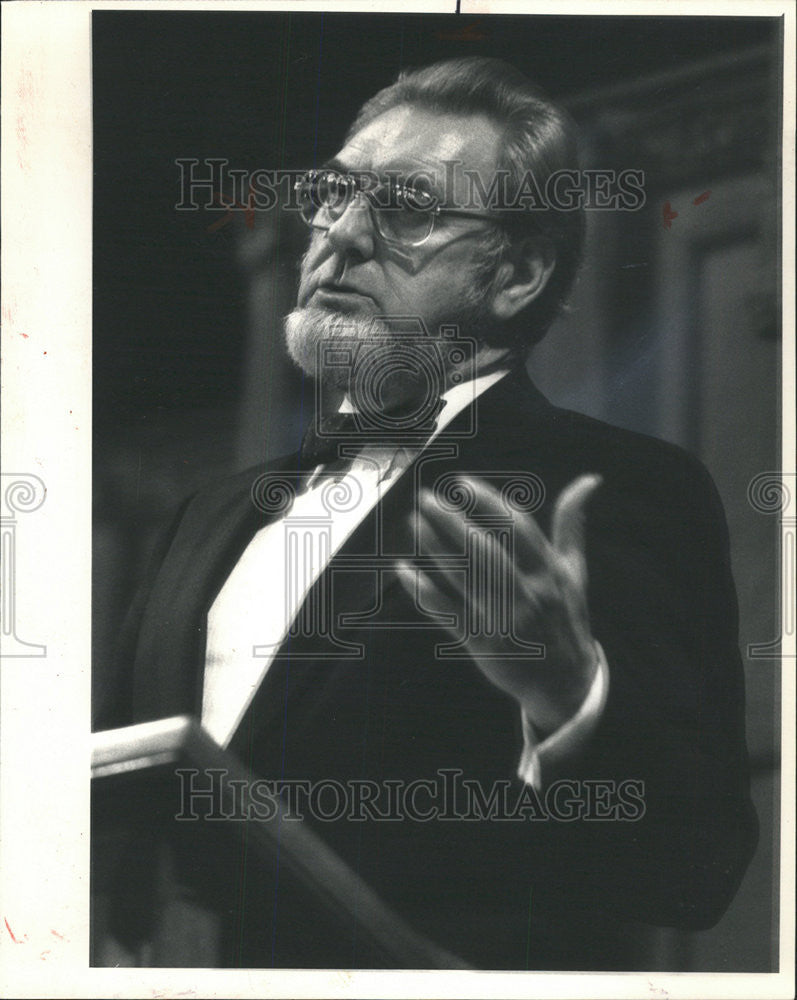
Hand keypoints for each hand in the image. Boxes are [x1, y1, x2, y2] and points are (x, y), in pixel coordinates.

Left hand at [396, 473, 601, 735]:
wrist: (567, 684)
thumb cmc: (565, 615)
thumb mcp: (574, 570)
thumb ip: (571, 523)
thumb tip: (589, 479)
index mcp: (550, 572)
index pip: (518, 527)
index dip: (489, 502)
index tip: (462, 482)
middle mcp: (529, 594)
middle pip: (486, 550)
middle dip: (454, 522)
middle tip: (427, 498)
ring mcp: (504, 620)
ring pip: (464, 577)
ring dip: (436, 548)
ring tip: (414, 523)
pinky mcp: (483, 643)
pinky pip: (448, 612)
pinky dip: (424, 591)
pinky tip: (403, 570)